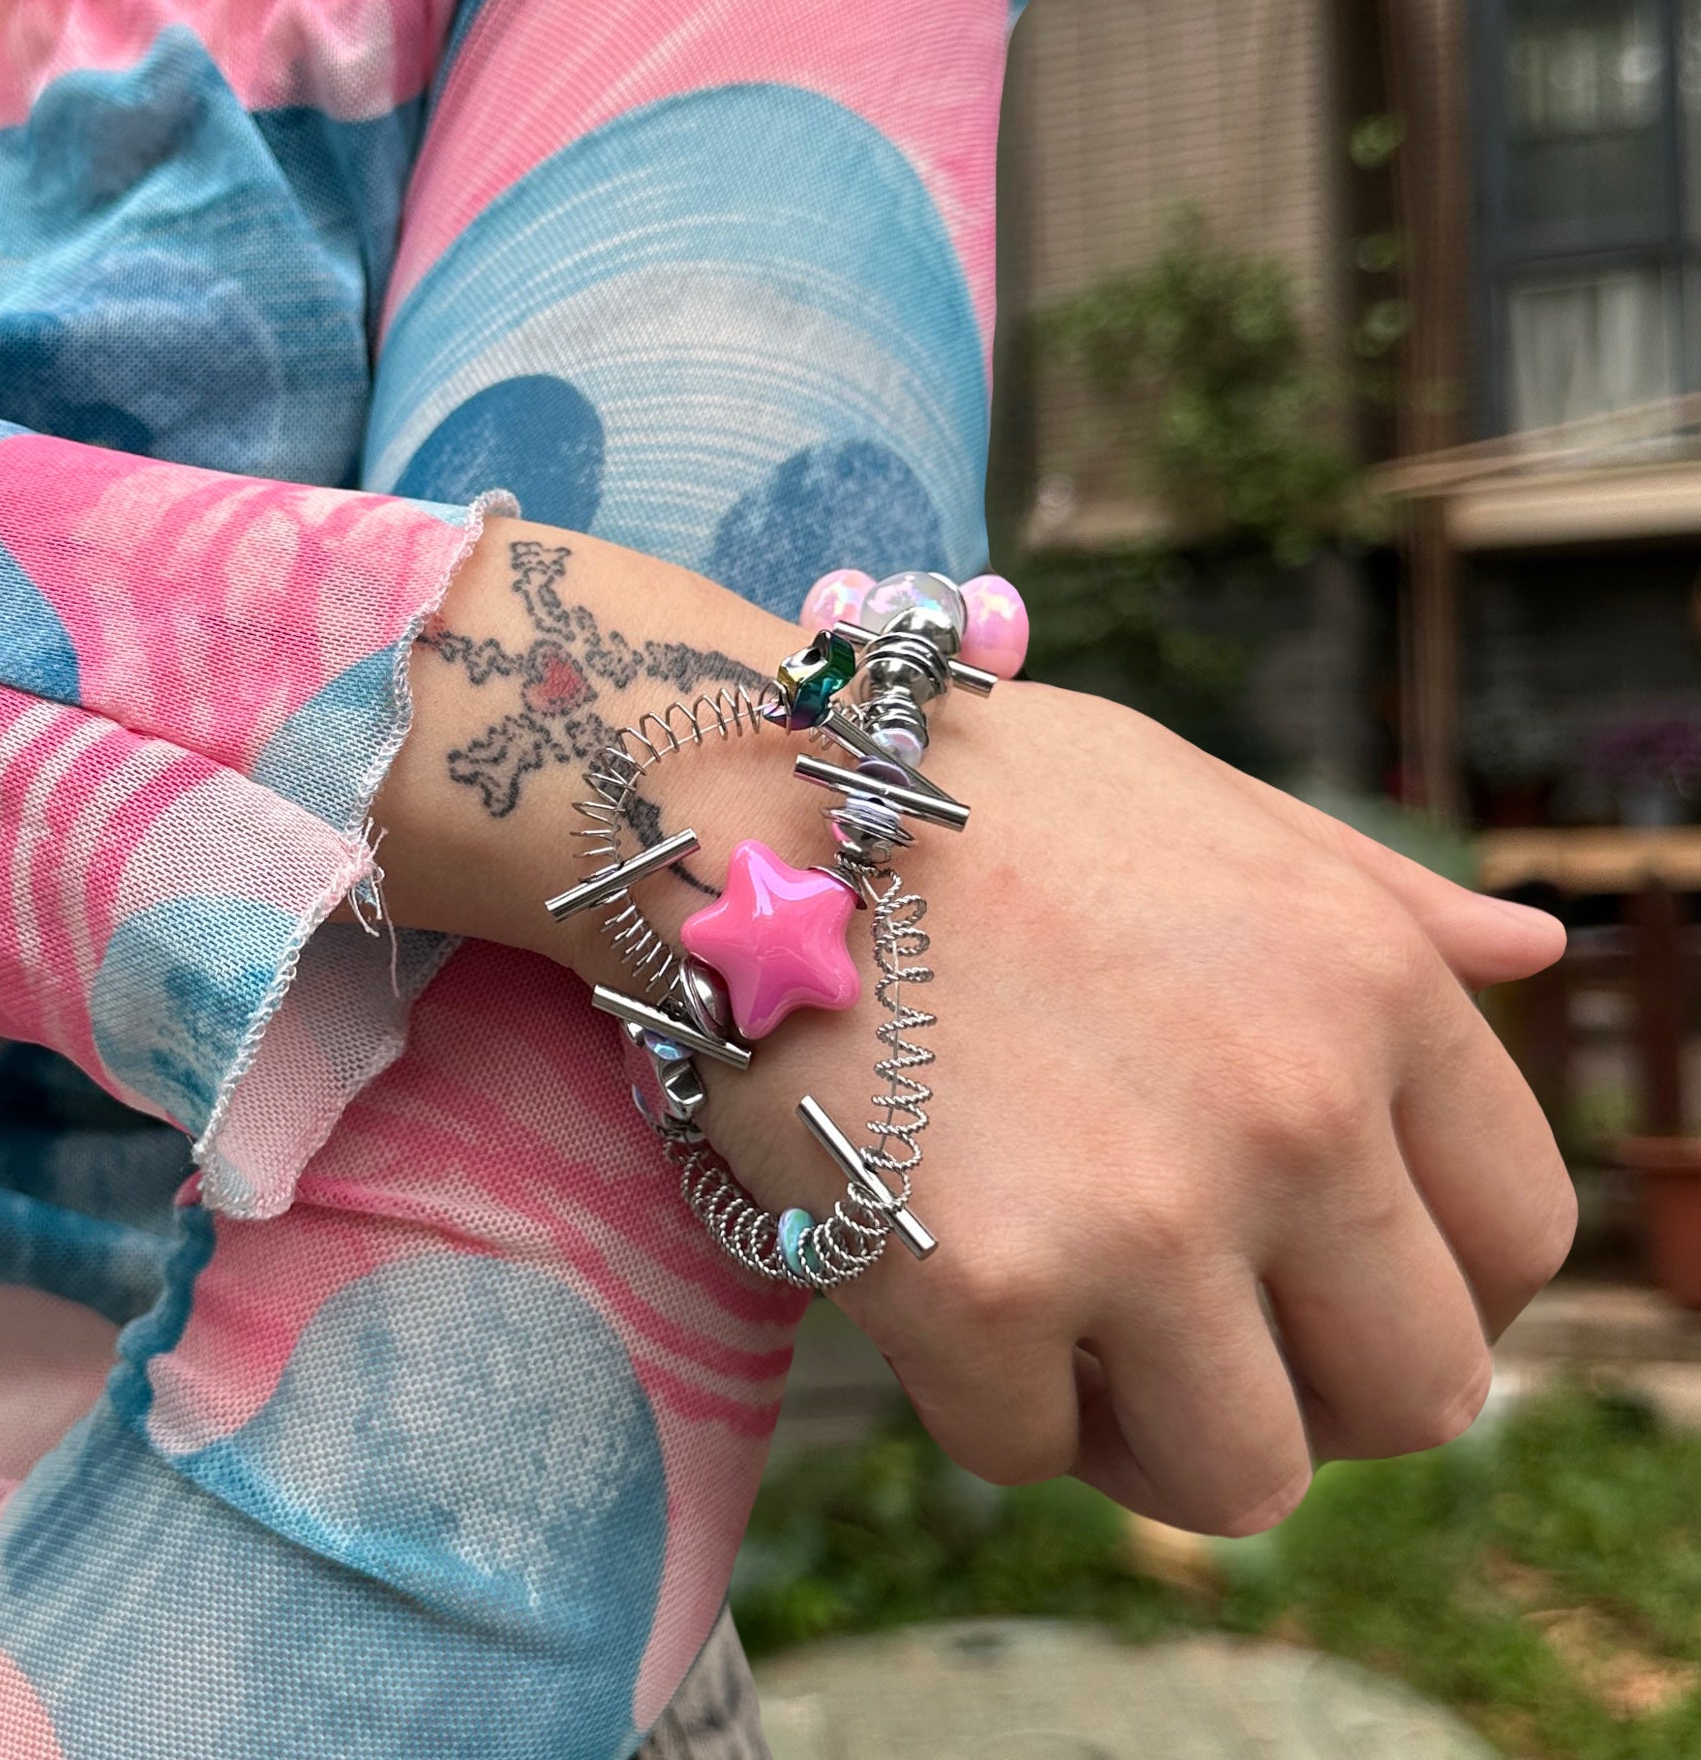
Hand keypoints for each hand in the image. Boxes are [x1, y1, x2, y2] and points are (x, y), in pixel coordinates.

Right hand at [687, 684, 1572, 1532]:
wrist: (743, 799)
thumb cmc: (981, 799)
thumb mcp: (1207, 801)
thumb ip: (1382, 896)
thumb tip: (1535, 957)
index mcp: (1367, 987)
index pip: (1520, 1237)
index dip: (1441, 1286)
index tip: (1339, 1284)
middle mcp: (1289, 1111)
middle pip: (1416, 1394)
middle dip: (1318, 1391)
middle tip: (1208, 1334)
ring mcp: (1137, 1214)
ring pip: (1244, 1479)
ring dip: (1162, 1435)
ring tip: (1079, 1340)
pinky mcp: (974, 1290)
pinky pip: (1031, 1453)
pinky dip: (992, 1400)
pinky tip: (945, 1288)